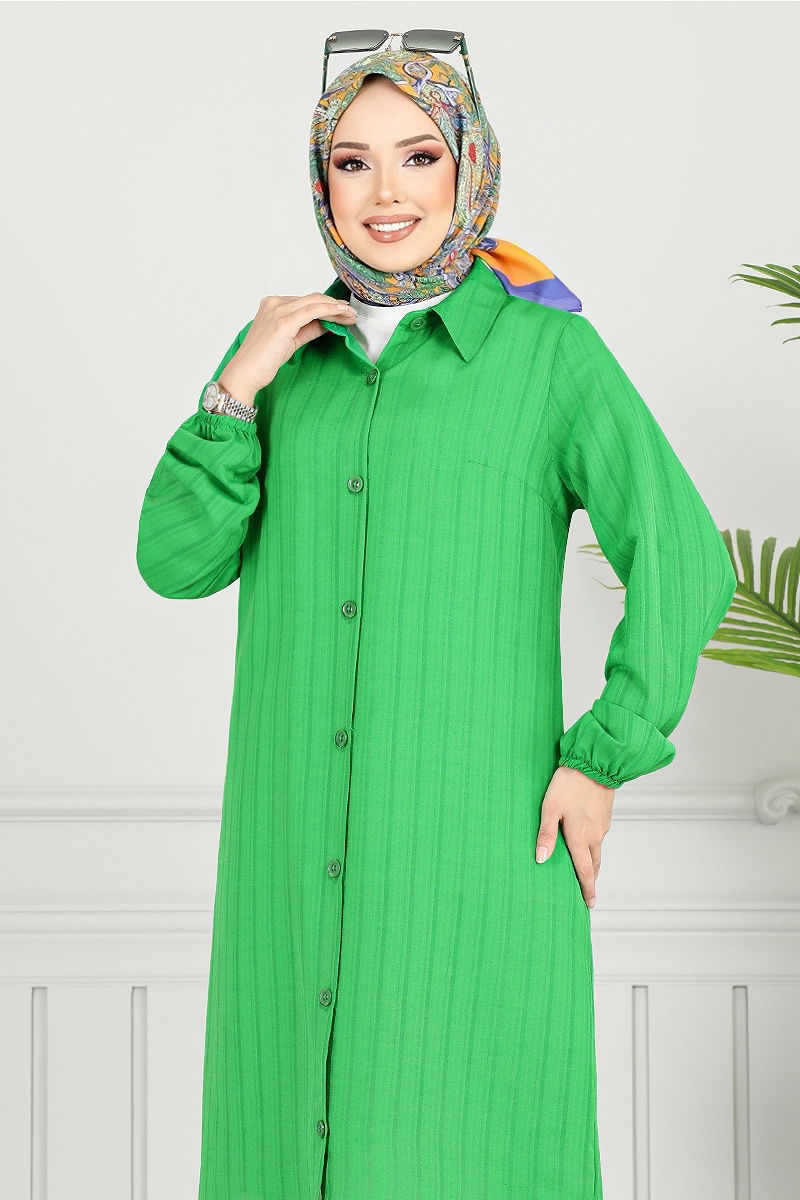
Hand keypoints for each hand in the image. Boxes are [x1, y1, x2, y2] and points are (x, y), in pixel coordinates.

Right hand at [223, 292, 357, 395]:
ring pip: (315, 302)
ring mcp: (278, 310)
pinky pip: (313, 311)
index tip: (343, 313)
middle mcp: (274, 303)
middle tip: (352, 314)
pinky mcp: (284, 321)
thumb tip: (327, 323)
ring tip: (351, 316)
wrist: (245, 373)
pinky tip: (342, 315)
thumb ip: (307, 329)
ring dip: (336, 308)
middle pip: (312, 299)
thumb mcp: (290, 341)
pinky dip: (330, 311)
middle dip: (335, 306)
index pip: (306, 301)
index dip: (327, 306)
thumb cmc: (262, 361)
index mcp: (272, 305)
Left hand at [535, 766, 614, 908]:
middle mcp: (594, 835)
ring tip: (587, 873)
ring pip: (597, 851)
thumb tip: (540, 860)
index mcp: (580, 837)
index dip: (587, 889)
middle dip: (590, 880)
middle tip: (587, 894)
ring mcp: (602, 825)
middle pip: (594, 865)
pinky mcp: (605, 815)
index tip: (589, 904)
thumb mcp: (550, 808)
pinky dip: (594, 847)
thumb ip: (546, 835)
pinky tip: (586, 844)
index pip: (585, 871)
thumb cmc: (569, 784)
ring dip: (593, 864)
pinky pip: (599, 837)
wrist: (594, 763)